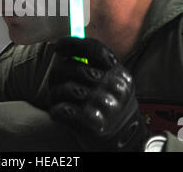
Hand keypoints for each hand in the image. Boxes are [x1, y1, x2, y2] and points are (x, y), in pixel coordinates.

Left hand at [48, 36, 148, 150]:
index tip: (59, 47)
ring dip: (57, 93)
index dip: (71, 44)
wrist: (125, 139)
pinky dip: (58, 110)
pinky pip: (62, 110)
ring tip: (63, 99)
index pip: (93, 49)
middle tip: (60, 80)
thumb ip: (94, 62)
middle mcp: (112, 86)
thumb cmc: (112, 105)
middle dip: (60, 72)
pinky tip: (63, 111)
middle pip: (73, 67)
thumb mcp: (114, 80)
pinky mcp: (91, 123)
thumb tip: (64, 45)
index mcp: (117, 72)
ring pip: (64, 88)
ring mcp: (103, 104)